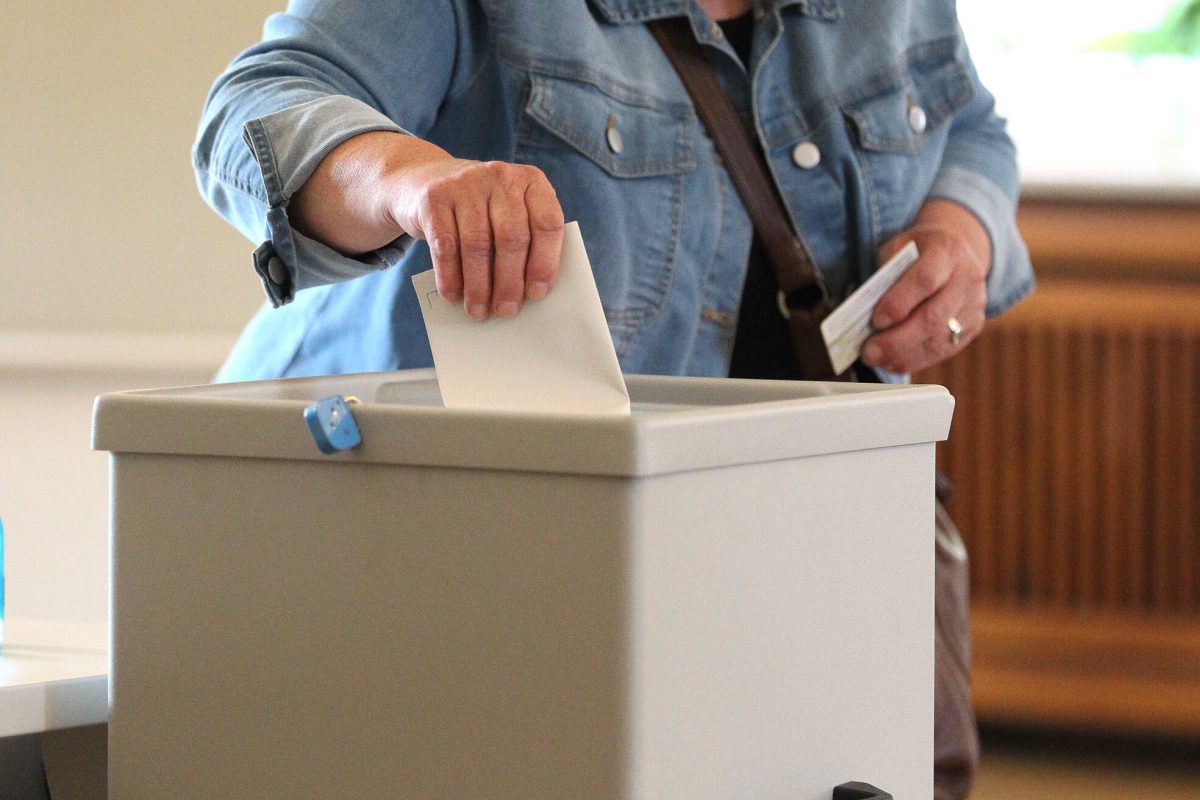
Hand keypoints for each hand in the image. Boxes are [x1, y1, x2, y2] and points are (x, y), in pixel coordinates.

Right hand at [383, 140, 564, 319]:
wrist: (426, 178)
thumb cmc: (481, 210)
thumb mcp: (508, 213)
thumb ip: (525, 241)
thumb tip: (528, 294)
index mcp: (531, 181)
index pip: (547, 223)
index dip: (544, 262)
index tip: (537, 294)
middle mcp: (501, 177)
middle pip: (512, 237)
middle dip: (509, 282)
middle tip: (506, 310)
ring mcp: (466, 183)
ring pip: (477, 245)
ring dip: (478, 286)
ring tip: (478, 310)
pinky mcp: (434, 198)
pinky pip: (445, 246)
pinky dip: (450, 276)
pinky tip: (454, 294)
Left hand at [860, 199, 989, 373]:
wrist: (958, 249)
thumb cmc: (920, 249)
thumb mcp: (900, 246)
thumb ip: (885, 273)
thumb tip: (865, 311)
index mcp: (948, 251)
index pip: (924, 281)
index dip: (898, 303)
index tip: (875, 321)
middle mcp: (967, 278)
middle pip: (932, 317)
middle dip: (896, 340)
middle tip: (869, 352)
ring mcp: (974, 304)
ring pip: (938, 339)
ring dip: (903, 355)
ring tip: (877, 359)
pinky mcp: (974, 326)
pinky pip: (944, 350)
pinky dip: (916, 360)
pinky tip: (894, 362)